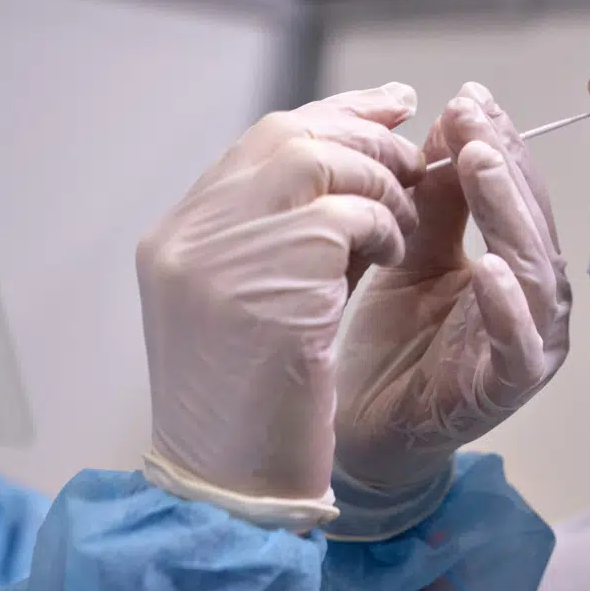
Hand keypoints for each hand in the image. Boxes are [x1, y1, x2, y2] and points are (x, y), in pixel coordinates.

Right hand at [136, 84, 424, 525]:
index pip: (262, 140)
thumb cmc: (254, 402)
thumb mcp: (261, 296)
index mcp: (178, 236)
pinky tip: (393, 254)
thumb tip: (364, 163)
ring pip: (318, 161)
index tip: (390, 104)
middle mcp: (189, 234)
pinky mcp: (272, 282)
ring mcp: (221, 254)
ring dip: (377, 183)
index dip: (334, 115)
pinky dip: (383, 224)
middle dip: (364, 136)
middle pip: (286, 135)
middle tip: (411, 155)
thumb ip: (294, 229)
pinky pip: (347, 214)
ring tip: (398, 224)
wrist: (231, 486)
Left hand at [330, 82, 569, 534]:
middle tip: (469, 118)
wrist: (366, 432)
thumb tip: (451, 124)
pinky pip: (520, 342)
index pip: (517, 192)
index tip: (467, 98)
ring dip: (507, 212)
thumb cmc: (396, 342)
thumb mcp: (413, 253)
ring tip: (477, 163)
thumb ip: (436, 200)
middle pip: (531, 220)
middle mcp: (537, 299)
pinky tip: (489, 267)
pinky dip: (508, 304)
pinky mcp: (510, 385)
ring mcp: (531, 343)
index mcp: (519, 263)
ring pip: (534, 268)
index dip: (498, 143)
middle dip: (503, 163)